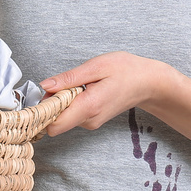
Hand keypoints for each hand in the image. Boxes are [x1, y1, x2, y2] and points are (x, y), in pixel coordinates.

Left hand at [39, 51, 168, 135]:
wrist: (148, 83)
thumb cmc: (126, 70)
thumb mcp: (95, 66)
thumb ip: (68, 79)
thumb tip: (45, 85)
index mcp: (89, 106)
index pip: (53, 124)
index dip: (43, 111)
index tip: (44, 95)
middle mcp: (89, 120)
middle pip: (55, 121)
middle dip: (51, 103)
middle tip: (62, 84)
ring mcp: (91, 122)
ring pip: (63, 118)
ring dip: (63, 101)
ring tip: (79, 84)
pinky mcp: (92, 120)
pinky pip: (72, 115)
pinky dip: (71, 103)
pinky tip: (84, 90)